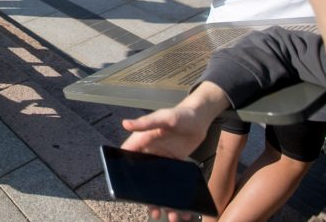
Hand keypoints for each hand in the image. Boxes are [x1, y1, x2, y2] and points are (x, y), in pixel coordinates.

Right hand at [121, 106, 209, 221]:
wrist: (201, 118)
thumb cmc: (181, 114)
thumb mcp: (164, 117)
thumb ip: (146, 122)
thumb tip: (125, 123)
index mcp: (143, 139)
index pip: (128, 156)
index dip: (124, 171)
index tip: (125, 188)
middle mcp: (150, 150)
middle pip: (142, 174)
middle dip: (146, 193)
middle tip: (151, 208)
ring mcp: (162, 157)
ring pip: (157, 180)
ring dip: (162, 197)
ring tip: (169, 213)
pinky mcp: (174, 161)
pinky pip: (172, 180)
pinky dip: (174, 192)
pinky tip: (181, 206)